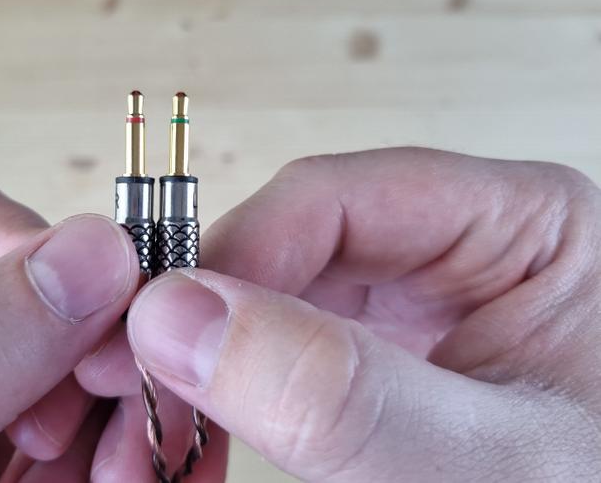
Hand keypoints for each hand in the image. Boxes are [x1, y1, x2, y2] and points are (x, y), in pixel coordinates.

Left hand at [0, 180, 143, 481]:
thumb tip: (87, 254)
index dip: (27, 246)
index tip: (84, 294)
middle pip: (56, 291)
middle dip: (98, 338)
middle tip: (116, 389)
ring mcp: (13, 414)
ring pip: (106, 364)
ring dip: (134, 405)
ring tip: (126, 466)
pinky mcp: (63, 469)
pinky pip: (129, 434)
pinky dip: (151, 454)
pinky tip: (145, 478)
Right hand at [124, 148, 600, 480]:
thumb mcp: (481, 458)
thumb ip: (343, 394)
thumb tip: (183, 317)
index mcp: (518, 228)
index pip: (339, 199)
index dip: (237, 253)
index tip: (165, 325)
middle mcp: (453, 256)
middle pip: (288, 249)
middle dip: (204, 319)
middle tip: (137, 378)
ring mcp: (408, 313)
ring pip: (268, 303)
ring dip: (202, 361)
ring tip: (156, 420)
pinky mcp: (375, 368)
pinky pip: (277, 357)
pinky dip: (226, 396)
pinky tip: (198, 428)